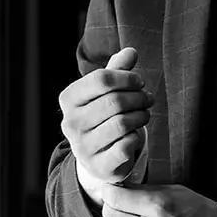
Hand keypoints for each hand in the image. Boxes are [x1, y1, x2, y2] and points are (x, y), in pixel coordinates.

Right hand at [58, 47, 151, 184]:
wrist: (96, 157)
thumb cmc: (102, 116)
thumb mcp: (105, 91)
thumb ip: (117, 70)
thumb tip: (131, 52)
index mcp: (68, 99)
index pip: (101, 79)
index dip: (127, 77)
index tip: (139, 82)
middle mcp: (70, 123)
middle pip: (114, 101)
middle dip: (138, 97)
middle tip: (148, 99)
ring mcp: (82, 146)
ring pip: (122, 123)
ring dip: (141, 116)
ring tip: (144, 114)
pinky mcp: (99, 165)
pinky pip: (126, 145)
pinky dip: (136, 137)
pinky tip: (135, 134)